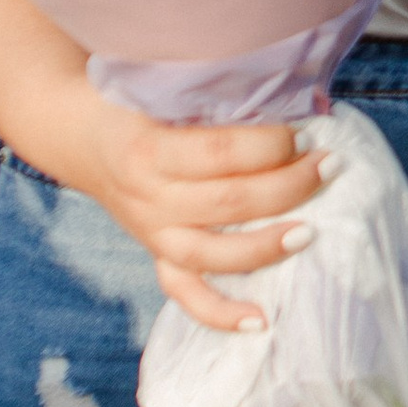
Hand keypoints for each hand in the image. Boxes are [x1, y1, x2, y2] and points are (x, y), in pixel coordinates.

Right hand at [77, 100, 332, 333]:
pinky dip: (220, 313)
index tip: (305, 133)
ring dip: (267, 247)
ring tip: (310, 231)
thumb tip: (306, 100)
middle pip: (230, 202)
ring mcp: (151, 233)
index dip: (271, 145)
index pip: (221, 153)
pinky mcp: (154, 254)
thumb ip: (219, 96)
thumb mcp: (164, 85)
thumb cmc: (135, 102)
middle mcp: (148, 197)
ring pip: (213, 255)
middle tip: (329, 166)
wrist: (78, 134)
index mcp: (149, 148)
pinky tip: (260, 321)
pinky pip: (185, 293)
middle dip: (289, 185)